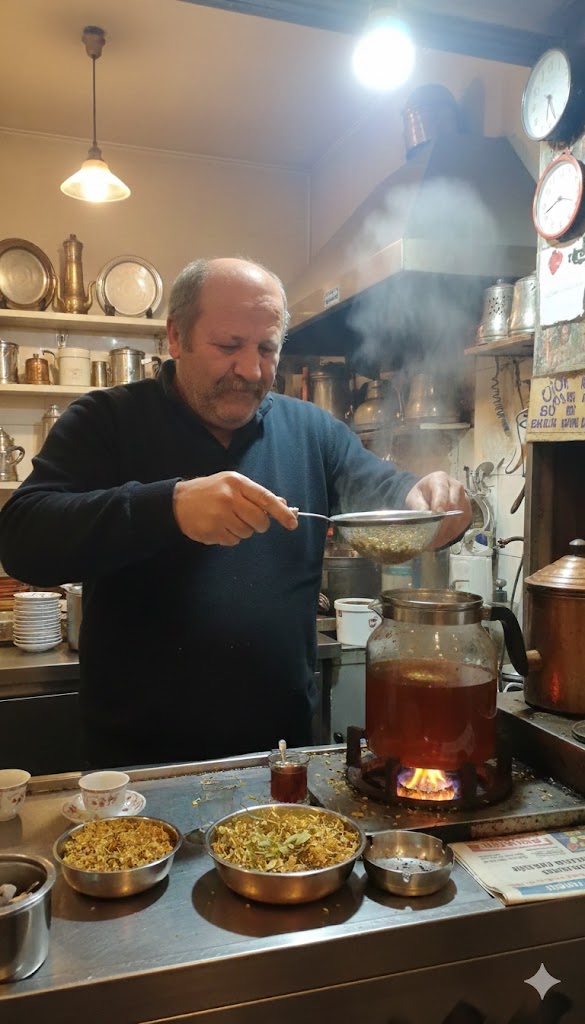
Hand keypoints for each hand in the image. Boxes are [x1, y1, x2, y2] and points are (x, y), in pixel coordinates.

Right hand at [173, 471, 297, 545]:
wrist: (178, 502)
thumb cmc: (210, 491)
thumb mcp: (232, 484)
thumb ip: (256, 494)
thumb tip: (283, 504)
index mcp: (236, 482)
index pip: (265, 498)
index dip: (281, 512)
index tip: (293, 523)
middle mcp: (229, 498)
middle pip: (259, 520)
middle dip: (259, 524)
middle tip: (248, 519)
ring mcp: (219, 515)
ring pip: (247, 533)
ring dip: (242, 530)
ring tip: (227, 520)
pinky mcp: (212, 531)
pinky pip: (233, 541)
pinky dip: (229, 537)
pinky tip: (218, 527)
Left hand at [404, 472, 471, 548]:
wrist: (429, 495)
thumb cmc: (421, 496)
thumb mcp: (414, 499)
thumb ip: (418, 507)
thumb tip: (425, 518)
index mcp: (440, 479)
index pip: (442, 490)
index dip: (440, 502)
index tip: (437, 514)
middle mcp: (455, 486)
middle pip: (454, 504)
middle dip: (444, 521)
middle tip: (434, 536)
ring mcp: (464, 498)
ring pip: (461, 515)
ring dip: (449, 530)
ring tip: (437, 542)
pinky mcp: (468, 510)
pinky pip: (464, 523)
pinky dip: (454, 532)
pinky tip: (444, 539)